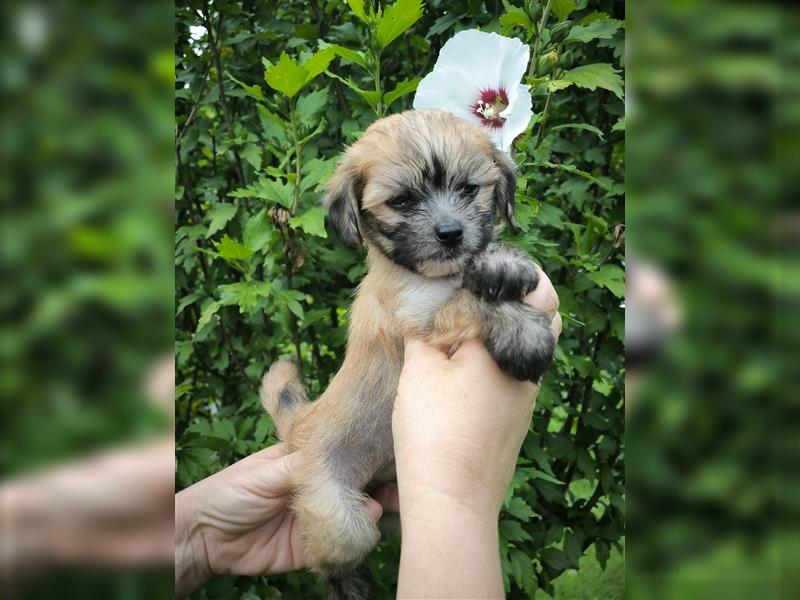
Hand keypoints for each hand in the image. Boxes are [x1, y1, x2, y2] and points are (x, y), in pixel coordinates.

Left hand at [175, 443, 384, 597]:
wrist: (202, 537)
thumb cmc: (228, 491)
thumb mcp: (265, 471)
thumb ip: (302, 467)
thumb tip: (339, 461)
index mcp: (304, 463)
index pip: (342, 457)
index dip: (364, 457)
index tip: (387, 454)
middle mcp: (315, 490)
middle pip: (353, 486)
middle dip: (377, 485)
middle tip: (400, 485)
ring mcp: (314, 519)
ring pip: (352, 515)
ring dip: (370, 511)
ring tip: (382, 506)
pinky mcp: (309, 548)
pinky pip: (338, 544)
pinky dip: (354, 538)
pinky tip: (367, 528)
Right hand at [392, 265, 560, 597]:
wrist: (453, 501)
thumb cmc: (434, 431)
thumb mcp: (419, 370)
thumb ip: (426, 330)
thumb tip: (425, 307)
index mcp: (511, 344)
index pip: (536, 287)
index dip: (514, 269)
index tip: (482, 265)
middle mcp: (533, 366)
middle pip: (546, 312)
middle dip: (521, 295)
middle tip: (482, 289)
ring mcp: (531, 394)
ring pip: (537, 343)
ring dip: (514, 327)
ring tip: (473, 324)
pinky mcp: (522, 416)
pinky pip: (524, 370)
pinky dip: (506, 355)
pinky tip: (472, 363)